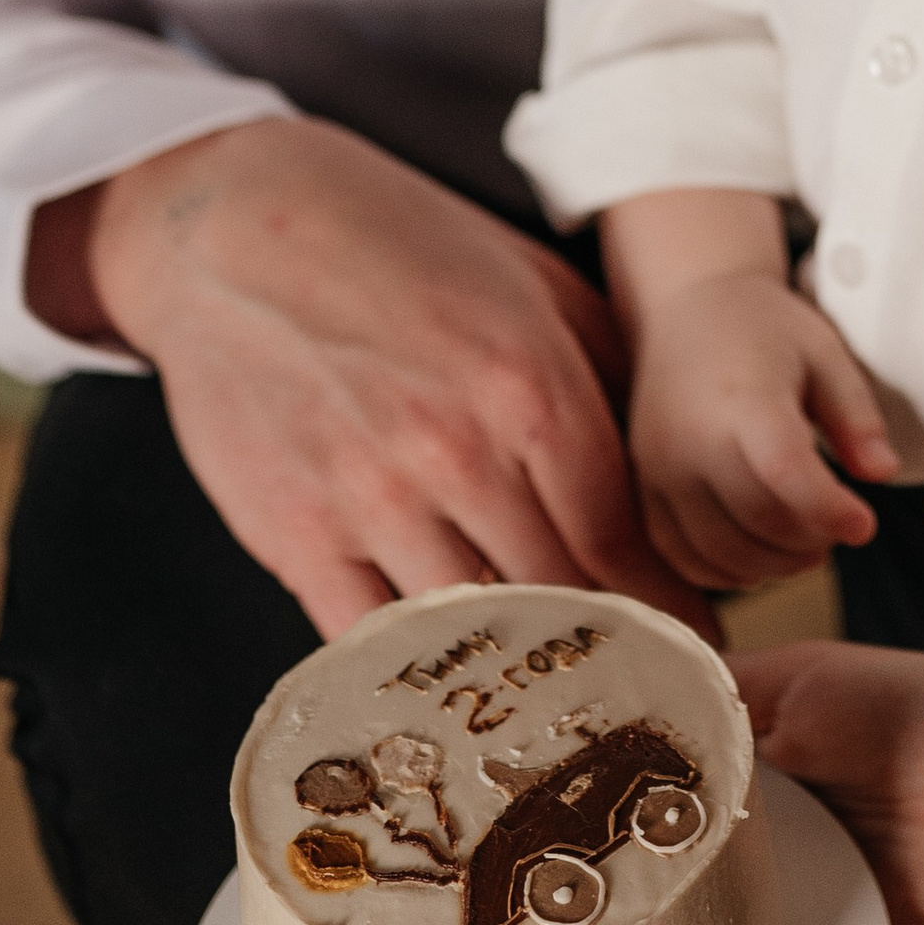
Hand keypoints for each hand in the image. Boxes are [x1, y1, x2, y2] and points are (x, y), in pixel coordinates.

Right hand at [33, 116, 702, 636]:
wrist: (230, 228)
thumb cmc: (396, 244)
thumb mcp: (532, 279)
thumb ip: (608, 371)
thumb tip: (671, 468)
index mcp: (528, 386)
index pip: (619, 542)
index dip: (666, 610)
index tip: (693, 647)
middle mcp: (456, 451)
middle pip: (556, 598)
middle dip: (603, 649)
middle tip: (633, 682)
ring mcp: (369, 500)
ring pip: (469, 632)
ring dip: (512, 669)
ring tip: (549, 696)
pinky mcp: (294, 535)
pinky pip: (371, 641)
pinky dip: (413, 670)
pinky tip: (444, 683)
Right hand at [629, 269, 898, 589]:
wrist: (687, 307)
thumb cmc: (761, 327)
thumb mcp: (825, 353)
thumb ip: (857, 415)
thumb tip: (880, 473)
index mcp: (742, 397)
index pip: (785, 474)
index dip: (830, 511)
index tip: (864, 523)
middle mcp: (689, 438)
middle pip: (759, 522)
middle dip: (813, 540)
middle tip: (842, 526)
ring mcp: (660, 468)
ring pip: (722, 552)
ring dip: (776, 564)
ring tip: (809, 541)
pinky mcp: (645, 489)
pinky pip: (684, 556)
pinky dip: (729, 571)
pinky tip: (762, 550)